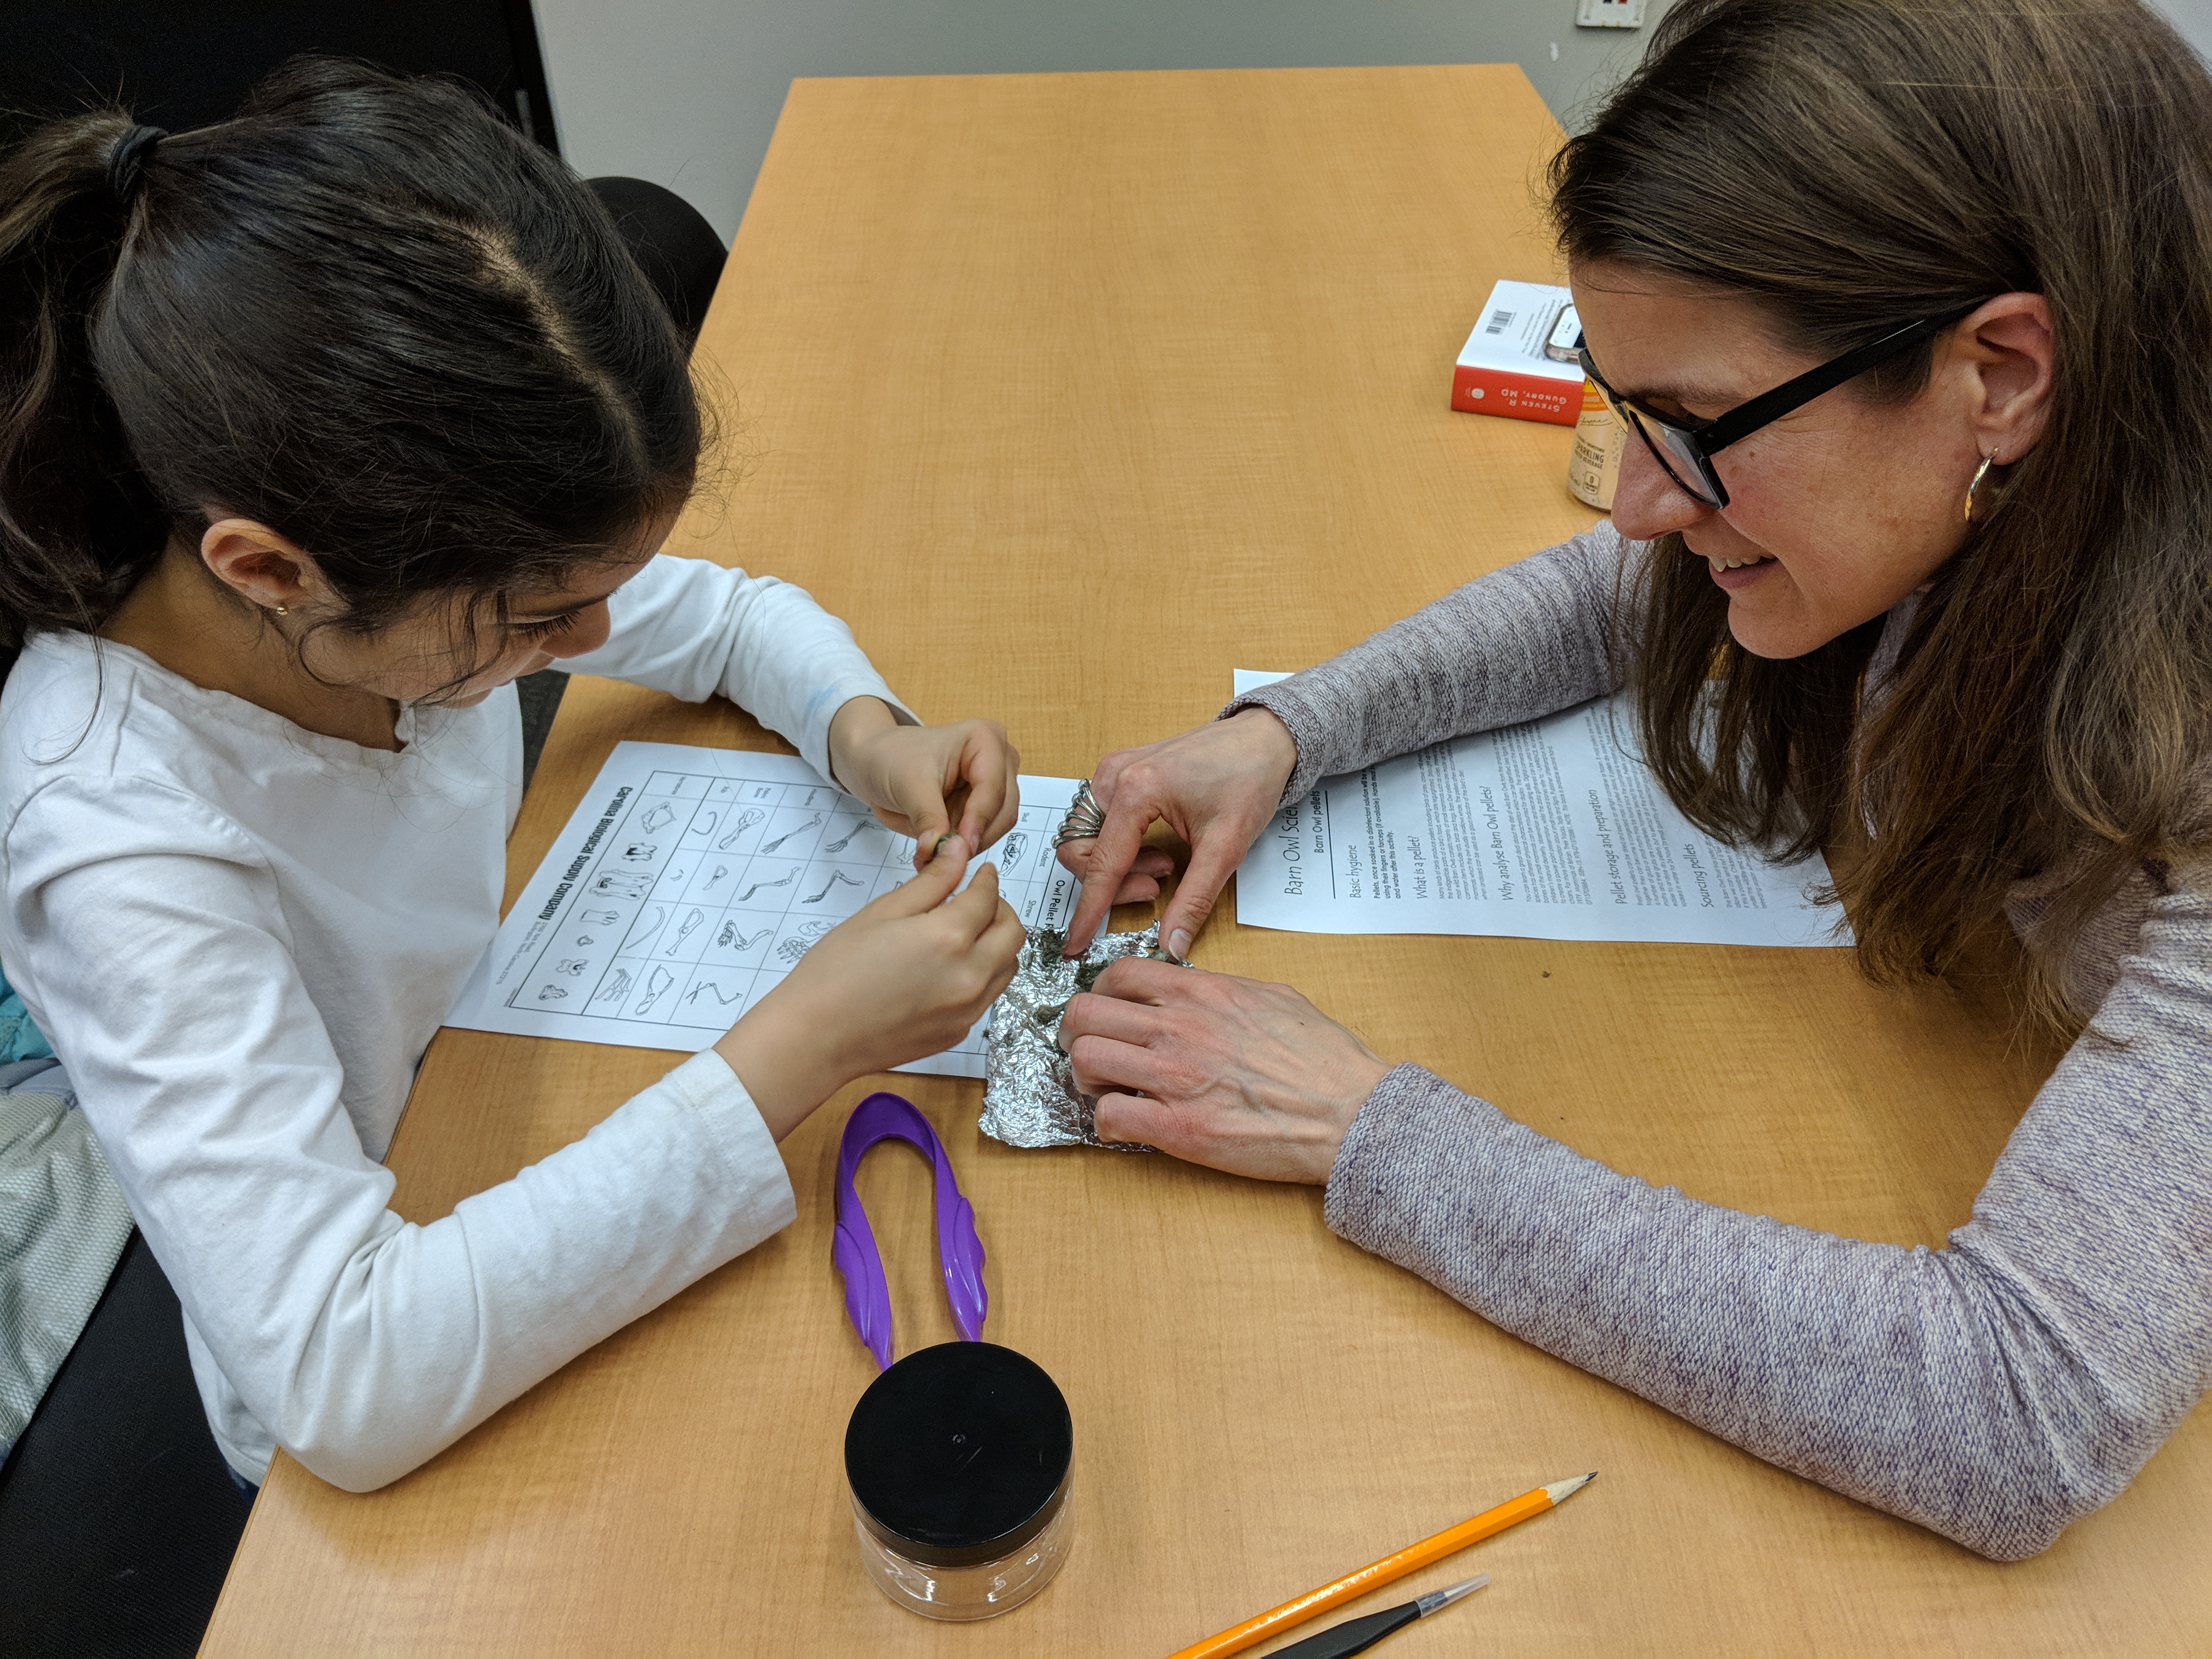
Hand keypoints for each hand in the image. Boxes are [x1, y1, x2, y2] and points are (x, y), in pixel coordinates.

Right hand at [717, 834, 1024, 1137]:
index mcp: (950, 937)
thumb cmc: (837, 970)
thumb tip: (958, 850)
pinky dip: (981, 975)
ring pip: (1007, 967)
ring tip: (965, 934)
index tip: (982, 872)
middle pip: (1013, 933)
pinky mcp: (959, 1031)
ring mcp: (968, 1009)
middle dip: (1000, 910)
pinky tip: (949, 969)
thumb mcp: (883, 912)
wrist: (816, 1036)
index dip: (987, 879)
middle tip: (977, 901)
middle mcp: (969, 976)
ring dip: (997, 944)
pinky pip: (987, 996)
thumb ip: (932, 881)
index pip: (988, 897)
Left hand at [829, 698, 1020, 867]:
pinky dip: (962, 846)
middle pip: (1003, 810)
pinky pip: (982, 835)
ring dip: (968, 844)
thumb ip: (928, 818)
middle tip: (944, 857)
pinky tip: (938, 849)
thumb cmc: (890, 757)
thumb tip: (940, 850)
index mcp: (984, 739)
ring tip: (934, 853)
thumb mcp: (907, 785)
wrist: (874, 762)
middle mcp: (998, 759)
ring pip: (997, 827)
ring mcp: (993, 784)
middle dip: (974, 836)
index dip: (978, 819)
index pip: (992, 786)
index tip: (960, 846)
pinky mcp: (982, 806)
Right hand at [1057, 707, 1296, 956]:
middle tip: (1156, 889)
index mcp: (1136, 790)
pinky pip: (1100, 822)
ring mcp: (1113, 770)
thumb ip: (1193, 900)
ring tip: (1166, 865)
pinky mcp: (1120, 772)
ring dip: (1119, 865)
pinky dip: (1120, 846)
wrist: (1264, 739)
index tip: (1076, 944)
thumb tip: (1170, 944)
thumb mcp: (1226, 847)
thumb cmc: (1249, 779)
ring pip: (1088, 838)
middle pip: (1082, 850)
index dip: (1089, 911)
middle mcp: (1115, 775)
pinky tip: (1157, 847)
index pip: (1100, 864)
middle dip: (1113, 883)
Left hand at [1057, 958, 1390, 1183]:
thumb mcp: (1274, 997)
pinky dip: (1107, 1123)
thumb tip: (1195, 990)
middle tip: (1092, 1052)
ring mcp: (1175, 1079)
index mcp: (1202, 992)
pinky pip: (1109, 1118)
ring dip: (1085, 1078)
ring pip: (1084, 1062)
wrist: (1351, 1113)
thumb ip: (1223, 989)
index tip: (1109, 1013)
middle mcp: (1179, 1029)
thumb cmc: (1324, 1059)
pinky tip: (1128, 1124)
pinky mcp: (1179, 1129)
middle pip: (1084, 1014)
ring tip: (1107, 1089)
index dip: (1102, 993)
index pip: (1118, 973)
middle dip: (1077, 1034)